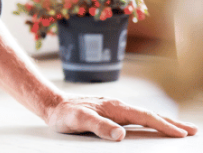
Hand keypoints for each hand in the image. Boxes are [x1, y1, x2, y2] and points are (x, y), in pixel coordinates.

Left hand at [46, 95, 197, 140]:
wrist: (53, 106)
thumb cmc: (65, 114)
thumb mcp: (79, 121)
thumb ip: (99, 127)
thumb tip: (121, 135)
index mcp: (115, 108)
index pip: (145, 117)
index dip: (164, 126)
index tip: (181, 134)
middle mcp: (118, 106)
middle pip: (150, 115)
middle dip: (172, 123)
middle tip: (193, 130)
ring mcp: (116, 109)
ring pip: (145, 116)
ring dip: (164, 122)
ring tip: (181, 129)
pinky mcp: (113, 113)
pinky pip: (137, 118)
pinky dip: (151, 122)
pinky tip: (156, 126)